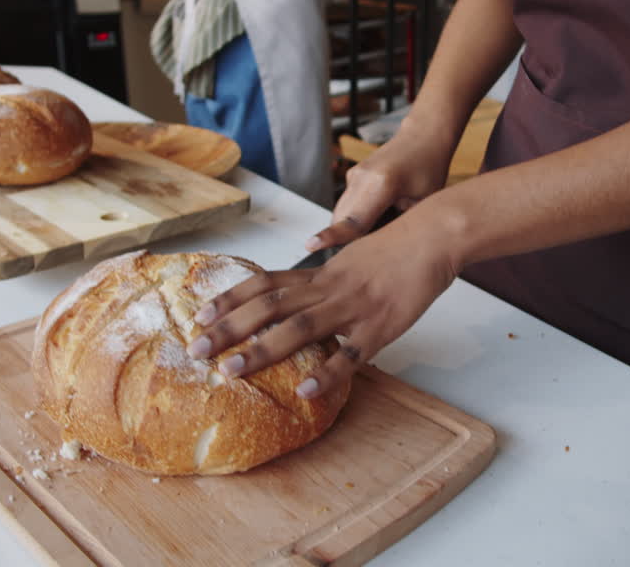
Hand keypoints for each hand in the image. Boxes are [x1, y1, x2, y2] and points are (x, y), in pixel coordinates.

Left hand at [187, 216, 458, 398]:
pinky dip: (326, 374)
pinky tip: (305, 392)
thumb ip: (323, 272)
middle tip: (196, 348)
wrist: (433, 237)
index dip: (231, 298)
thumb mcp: (350, 255)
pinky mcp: (380, 328)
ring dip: (261, 351)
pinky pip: (349, 355)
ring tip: (231, 372)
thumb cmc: (394, 249)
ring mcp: (353, 308)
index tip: (201, 315)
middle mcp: (328, 289)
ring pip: (299, 329)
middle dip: (230, 329)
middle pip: (269, 307)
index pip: (265, 283)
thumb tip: (299, 275)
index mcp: (320, 274)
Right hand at [309, 119, 454, 251]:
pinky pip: (347, 205)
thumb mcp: (422, 203)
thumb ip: (397, 225)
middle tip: (374, 248)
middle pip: (342, 220)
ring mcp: (354, 176)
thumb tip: (378, 248)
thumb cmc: (428, 169)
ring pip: (342, 213)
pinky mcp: (352, 177)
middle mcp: (361, 178)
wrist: (422, 137)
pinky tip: (381, 212)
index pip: (354, 220)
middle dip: (349, 239)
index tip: (311, 245)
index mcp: (381, 184)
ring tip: (384, 222)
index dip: (333, 236)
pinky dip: (357, 216)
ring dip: (354, 227)